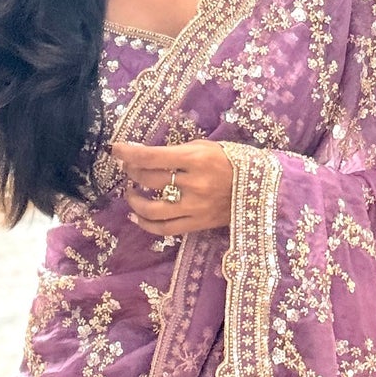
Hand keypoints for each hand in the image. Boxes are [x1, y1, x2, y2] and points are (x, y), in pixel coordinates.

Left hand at [111, 138, 233, 235]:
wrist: (260, 189)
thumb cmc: (231, 162)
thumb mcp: (206, 147)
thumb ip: (176, 151)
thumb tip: (143, 154)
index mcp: (197, 160)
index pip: (153, 157)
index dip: (129, 153)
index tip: (115, 150)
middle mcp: (194, 185)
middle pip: (150, 180)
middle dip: (132, 173)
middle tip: (128, 168)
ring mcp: (195, 208)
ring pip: (152, 209)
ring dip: (134, 200)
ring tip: (131, 192)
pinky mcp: (197, 224)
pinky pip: (165, 229)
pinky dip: (146, 224)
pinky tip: (136, 217)